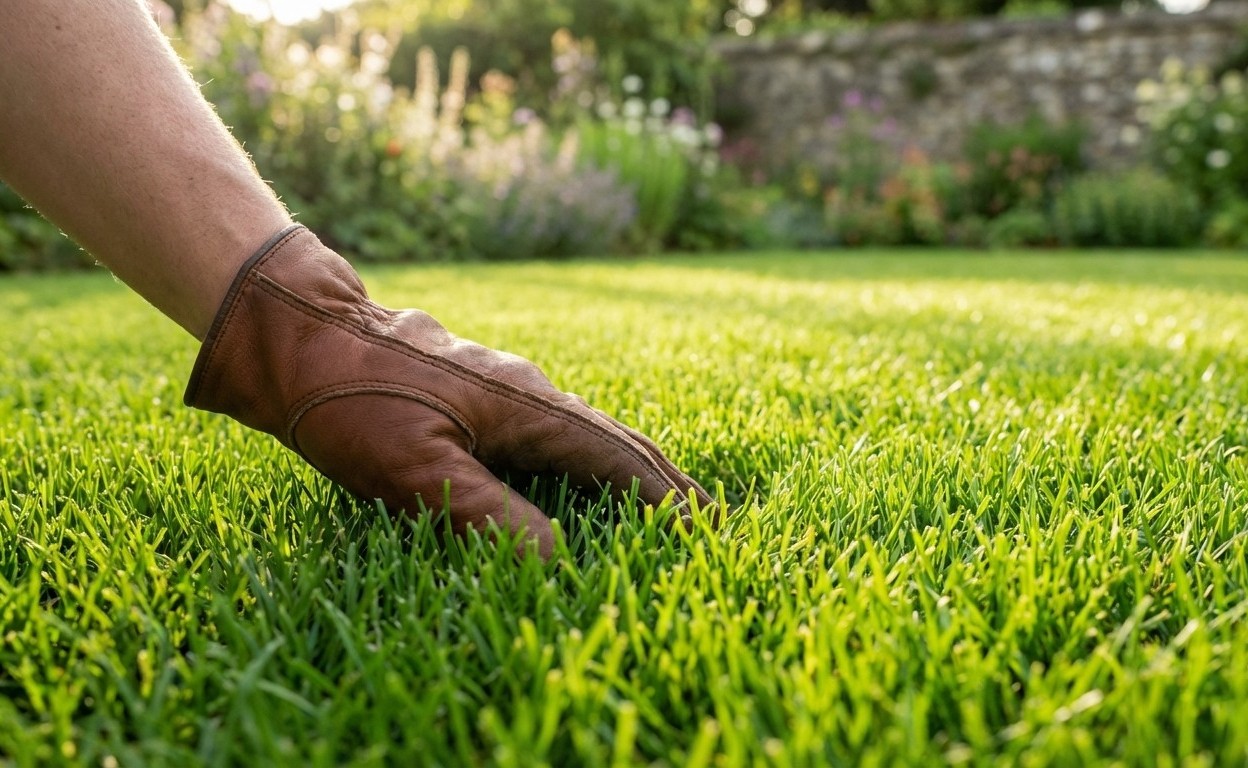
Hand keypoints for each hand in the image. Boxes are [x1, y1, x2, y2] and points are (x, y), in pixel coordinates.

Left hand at [185, 225, 712, 558]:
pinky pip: (546, 430)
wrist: (294, 328)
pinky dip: (580, 459)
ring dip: (625, 468)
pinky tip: (570, 476)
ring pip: (582, 432)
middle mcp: (527, 391)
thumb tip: (558, 559)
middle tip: (706, 517)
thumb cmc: (349, 398)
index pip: (620, 459)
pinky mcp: (472, 391)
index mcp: (528, 408)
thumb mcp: (413, 468)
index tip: (711, 527)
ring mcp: (500, 387)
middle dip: (663, 480)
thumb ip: (488, 515)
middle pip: (614, 439)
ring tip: (655, 502)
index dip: (667, 497)